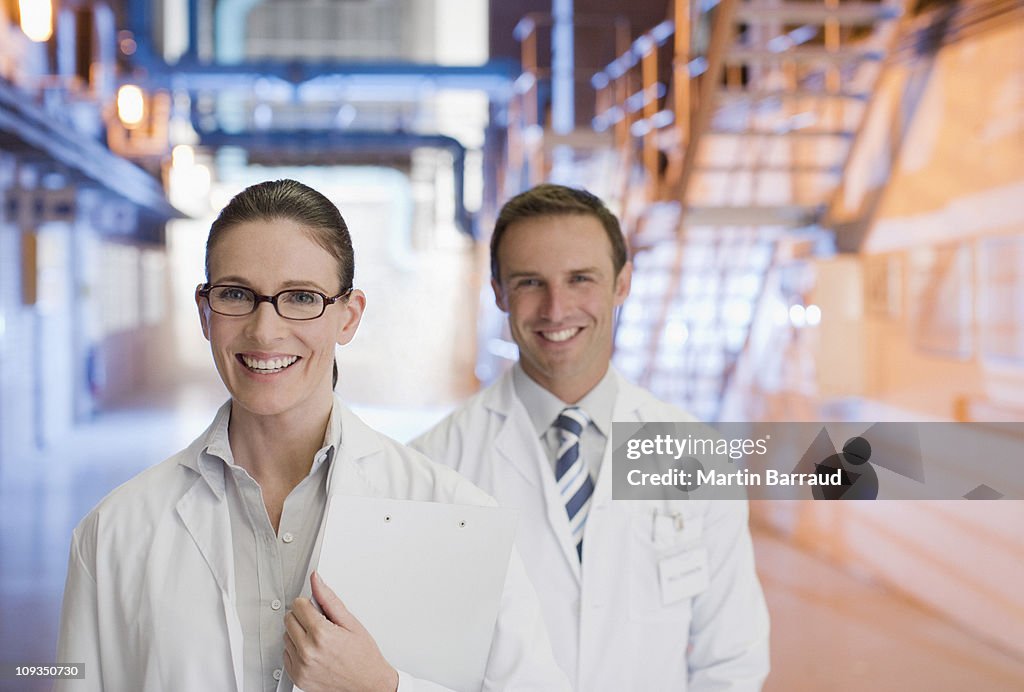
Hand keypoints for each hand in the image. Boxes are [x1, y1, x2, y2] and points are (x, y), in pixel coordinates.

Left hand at [283, 571, 398, 691]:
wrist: (368, 684)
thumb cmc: (363, 655)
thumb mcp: (350, 622)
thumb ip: (329, 599)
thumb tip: (316, 580)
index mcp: (321, 634)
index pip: (298, 605)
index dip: (309, 604)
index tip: (318, 609)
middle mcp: (308, 651)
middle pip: (289, 619)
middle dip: (303, 617)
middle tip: (321, 624)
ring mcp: (301, 667)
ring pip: (286, 637)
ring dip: (299, 634)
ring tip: (319, 640)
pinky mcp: (298, 677)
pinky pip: (286, 655)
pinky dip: (297, 651)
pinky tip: (314, 652)